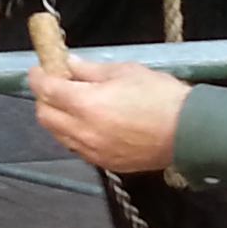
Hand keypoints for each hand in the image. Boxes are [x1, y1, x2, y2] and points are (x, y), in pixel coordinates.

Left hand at [29, 57, 190, 172]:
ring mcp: (92, 150)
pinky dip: (73, 134)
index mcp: (85, 104)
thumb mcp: (125, 71)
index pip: (46, 89)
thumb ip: (90, 70)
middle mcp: (83, 131)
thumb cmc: (161, 97)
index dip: (38, 76)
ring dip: (57, 117)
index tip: (39, 68)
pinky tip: (87, 123)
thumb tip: (70, 65)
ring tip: (71, 103)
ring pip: (58, 134)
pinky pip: (76, 147)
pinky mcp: (104, 162)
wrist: (188, 132)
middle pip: (44, 115)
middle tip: (56, 84)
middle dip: (44, 98)